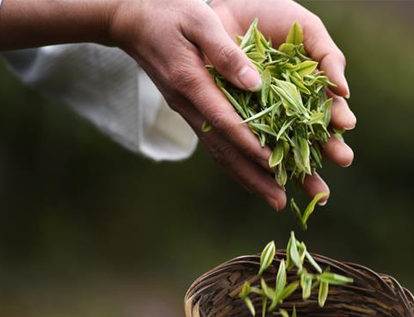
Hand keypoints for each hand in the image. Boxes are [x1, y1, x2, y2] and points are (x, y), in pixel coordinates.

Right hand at [110, 0, 355, 209]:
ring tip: (274, 199)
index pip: (224, 120)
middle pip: (223, 149)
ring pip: (219, 152)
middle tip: (280, 201)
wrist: (133, 21)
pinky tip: (254, 177)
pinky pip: (215, 144)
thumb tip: (255, 83)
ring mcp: (188, 112)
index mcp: (192, 83)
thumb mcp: (199, 19)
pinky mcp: (192, 113)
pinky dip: (236, 164)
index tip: (274, 163)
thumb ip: (225, 51)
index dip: (250, 143)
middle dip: (253, 177)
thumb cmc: (171, 13)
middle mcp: (189, 105)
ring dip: (247, 178)